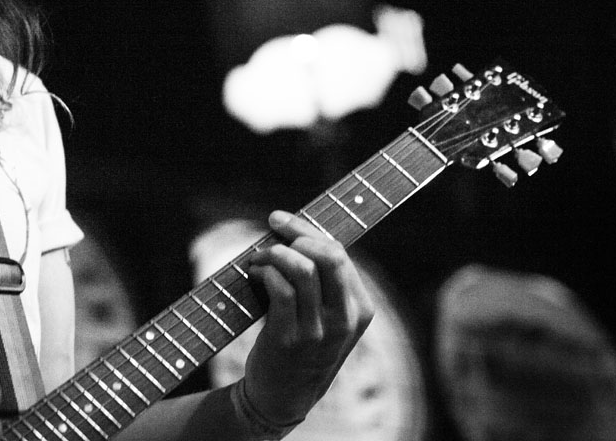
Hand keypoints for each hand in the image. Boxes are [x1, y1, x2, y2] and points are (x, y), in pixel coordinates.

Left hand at [236, 210, 373, 436]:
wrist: (284, 395)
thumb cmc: (303, 344)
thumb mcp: (328, 316)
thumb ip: (324, 281)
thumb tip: (294, 231)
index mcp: (361, 310)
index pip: (339, 253)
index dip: (306, 230)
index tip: (279, 219)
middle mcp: (344, 320)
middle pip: (329, 256)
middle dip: (295, 234)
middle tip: (270, 232)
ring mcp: (318, 332)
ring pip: (302, 268)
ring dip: (273, 253)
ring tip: (258, 257)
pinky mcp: (289, 339)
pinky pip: (280, 290)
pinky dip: (264, 273)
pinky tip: (255, 274)